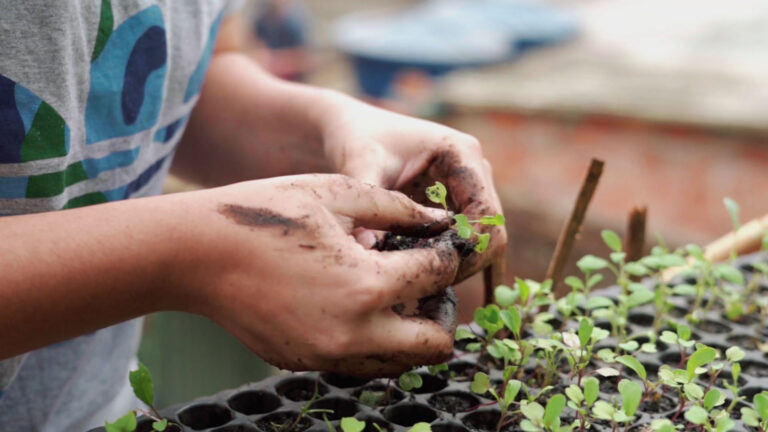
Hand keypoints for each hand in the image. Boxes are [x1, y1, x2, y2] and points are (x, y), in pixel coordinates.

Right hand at [175, 174, 458, 375]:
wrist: (194, 256)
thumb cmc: (265, 213)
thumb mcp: (337, 193)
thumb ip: (397, 209)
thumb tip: (438, 223)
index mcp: (368, 285)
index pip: (440, 276)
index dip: (447, 252)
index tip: (436, 241)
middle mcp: (355, 333)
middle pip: (437, 344)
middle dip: (444, 310)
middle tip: (426, 281)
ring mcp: (329, 355)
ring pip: (401, 362)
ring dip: (412, 330)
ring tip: (394, 293)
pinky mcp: (306, 362)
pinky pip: (362, 362)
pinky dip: (374, 339)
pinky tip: (355, 304)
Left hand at [320, 95, 506, 281]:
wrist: (353, 130)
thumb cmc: (356, 140)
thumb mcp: (359, 167)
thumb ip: (368, 205)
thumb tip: (367, 251)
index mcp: (462, 154)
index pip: (486, 213)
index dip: (468, 249)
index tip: (434, 273)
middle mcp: (476, 170)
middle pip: (493, 232)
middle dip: (465, 264)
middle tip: (425, 289)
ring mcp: (471, 188)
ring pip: (484, 242)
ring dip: (458, 266)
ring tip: (420, 285)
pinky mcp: (460, 204)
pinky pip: (471, 242)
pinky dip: (459, 264)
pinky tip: (437, 285)